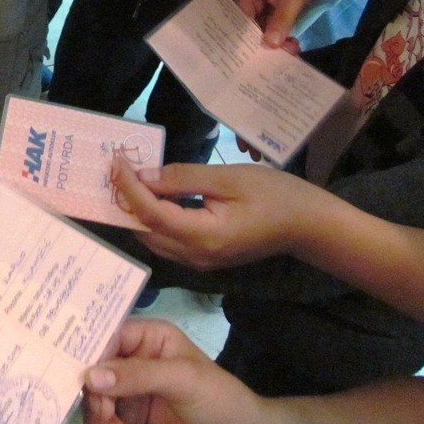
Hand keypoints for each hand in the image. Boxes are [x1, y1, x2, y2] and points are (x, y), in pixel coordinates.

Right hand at [84, 318, 267, 423]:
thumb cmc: (221, 399)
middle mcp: (132, 362)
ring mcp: (129, 394)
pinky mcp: (129, 421)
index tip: (77, 374)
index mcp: (147, 339)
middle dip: (94, 394)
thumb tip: (90, 375)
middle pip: (93, 372)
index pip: (107, 335)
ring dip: (98, 418)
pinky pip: (102, 423)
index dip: (88, 352)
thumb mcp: (183, 379)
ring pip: (93, 401)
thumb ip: (138, 375)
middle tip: (104, 415)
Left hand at [111, 158, 317, 269]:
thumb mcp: (228, 178)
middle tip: (115, 168)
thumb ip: (182, 178)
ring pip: (153, 238)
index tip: (115, 161)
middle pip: (146, 231)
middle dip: (126, 201)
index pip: (151, 214)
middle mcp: (196, 256)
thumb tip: (143, 177)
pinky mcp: (204, 257)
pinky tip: (151, 195)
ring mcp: (200, 261)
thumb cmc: (275, 195)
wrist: (308, 226)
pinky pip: (168, 240)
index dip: (129, 188)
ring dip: (137, 211)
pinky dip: (153, 218)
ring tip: (127, 178)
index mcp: (203, 237)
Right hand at [235, 0, 324, 47]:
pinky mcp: (274, 8)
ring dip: (277, 39)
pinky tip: (292, 44)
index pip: (243, 20)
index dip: (251, 37)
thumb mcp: (291, 1)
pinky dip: (282, 33)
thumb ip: (280, 23)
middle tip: (281, 55)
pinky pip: (274, 24)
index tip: (260, 54)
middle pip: (254, 25)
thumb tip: (269, 45)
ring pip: (265, 27)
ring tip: (290, 50)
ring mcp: (263, 4)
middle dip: (267, 40)